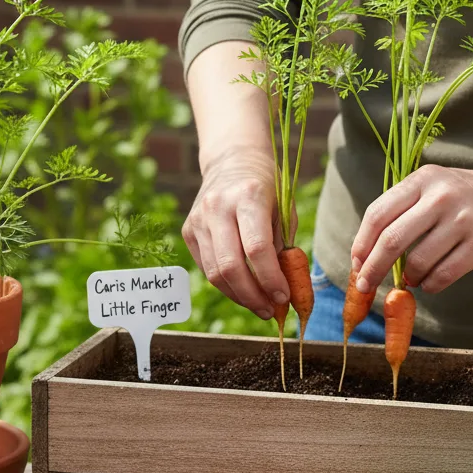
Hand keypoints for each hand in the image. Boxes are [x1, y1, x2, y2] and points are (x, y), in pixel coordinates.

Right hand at [182, 150, 289, 318]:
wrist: (232, 161)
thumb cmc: (266, 188)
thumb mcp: (283, 210)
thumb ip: (282, 248)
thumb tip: (283, 292)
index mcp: (247, 197)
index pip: (256, 249)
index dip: (270, 279)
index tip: (284, 298)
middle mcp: (218, 207)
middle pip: (231, 266)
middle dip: (252, 296)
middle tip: (270, 311)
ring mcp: (198, 220)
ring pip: (215, 273)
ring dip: (239, 296)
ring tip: (259, 306)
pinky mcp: (188, 230)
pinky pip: (206, 267)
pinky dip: (227, 285)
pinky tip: (243, 290)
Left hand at [351, 161, 472, 294]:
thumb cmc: (468, 197)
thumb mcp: (434, 188)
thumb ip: (402, 213)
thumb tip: (366, 255)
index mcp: (422, 180)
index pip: (377, 215)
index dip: (361, 244)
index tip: (356, 265)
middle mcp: (441, 196)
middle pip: (390, 240)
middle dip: (372, 269)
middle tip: (364, 286)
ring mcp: (463, 220)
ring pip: (417, 262)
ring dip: (408, 278)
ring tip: (411, 278)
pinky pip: (442, 275)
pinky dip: (430, 285)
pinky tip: (430, 283)